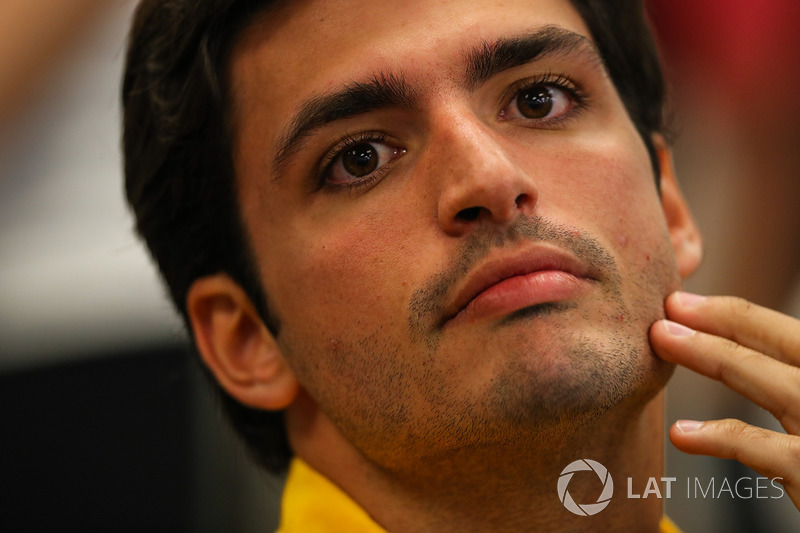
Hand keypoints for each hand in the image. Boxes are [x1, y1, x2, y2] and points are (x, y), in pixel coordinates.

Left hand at [650, 292, 799, 509]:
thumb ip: (785, 385)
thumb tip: (733, 358)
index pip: (796, 339)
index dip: (743, 318)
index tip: (689, 306)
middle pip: (794, 346)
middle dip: (730, 320)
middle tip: (671, 306)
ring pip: (781, 387)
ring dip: (716, 356)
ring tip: (663, 339)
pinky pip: (773, 454)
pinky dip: (724, 439)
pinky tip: (683, 435)